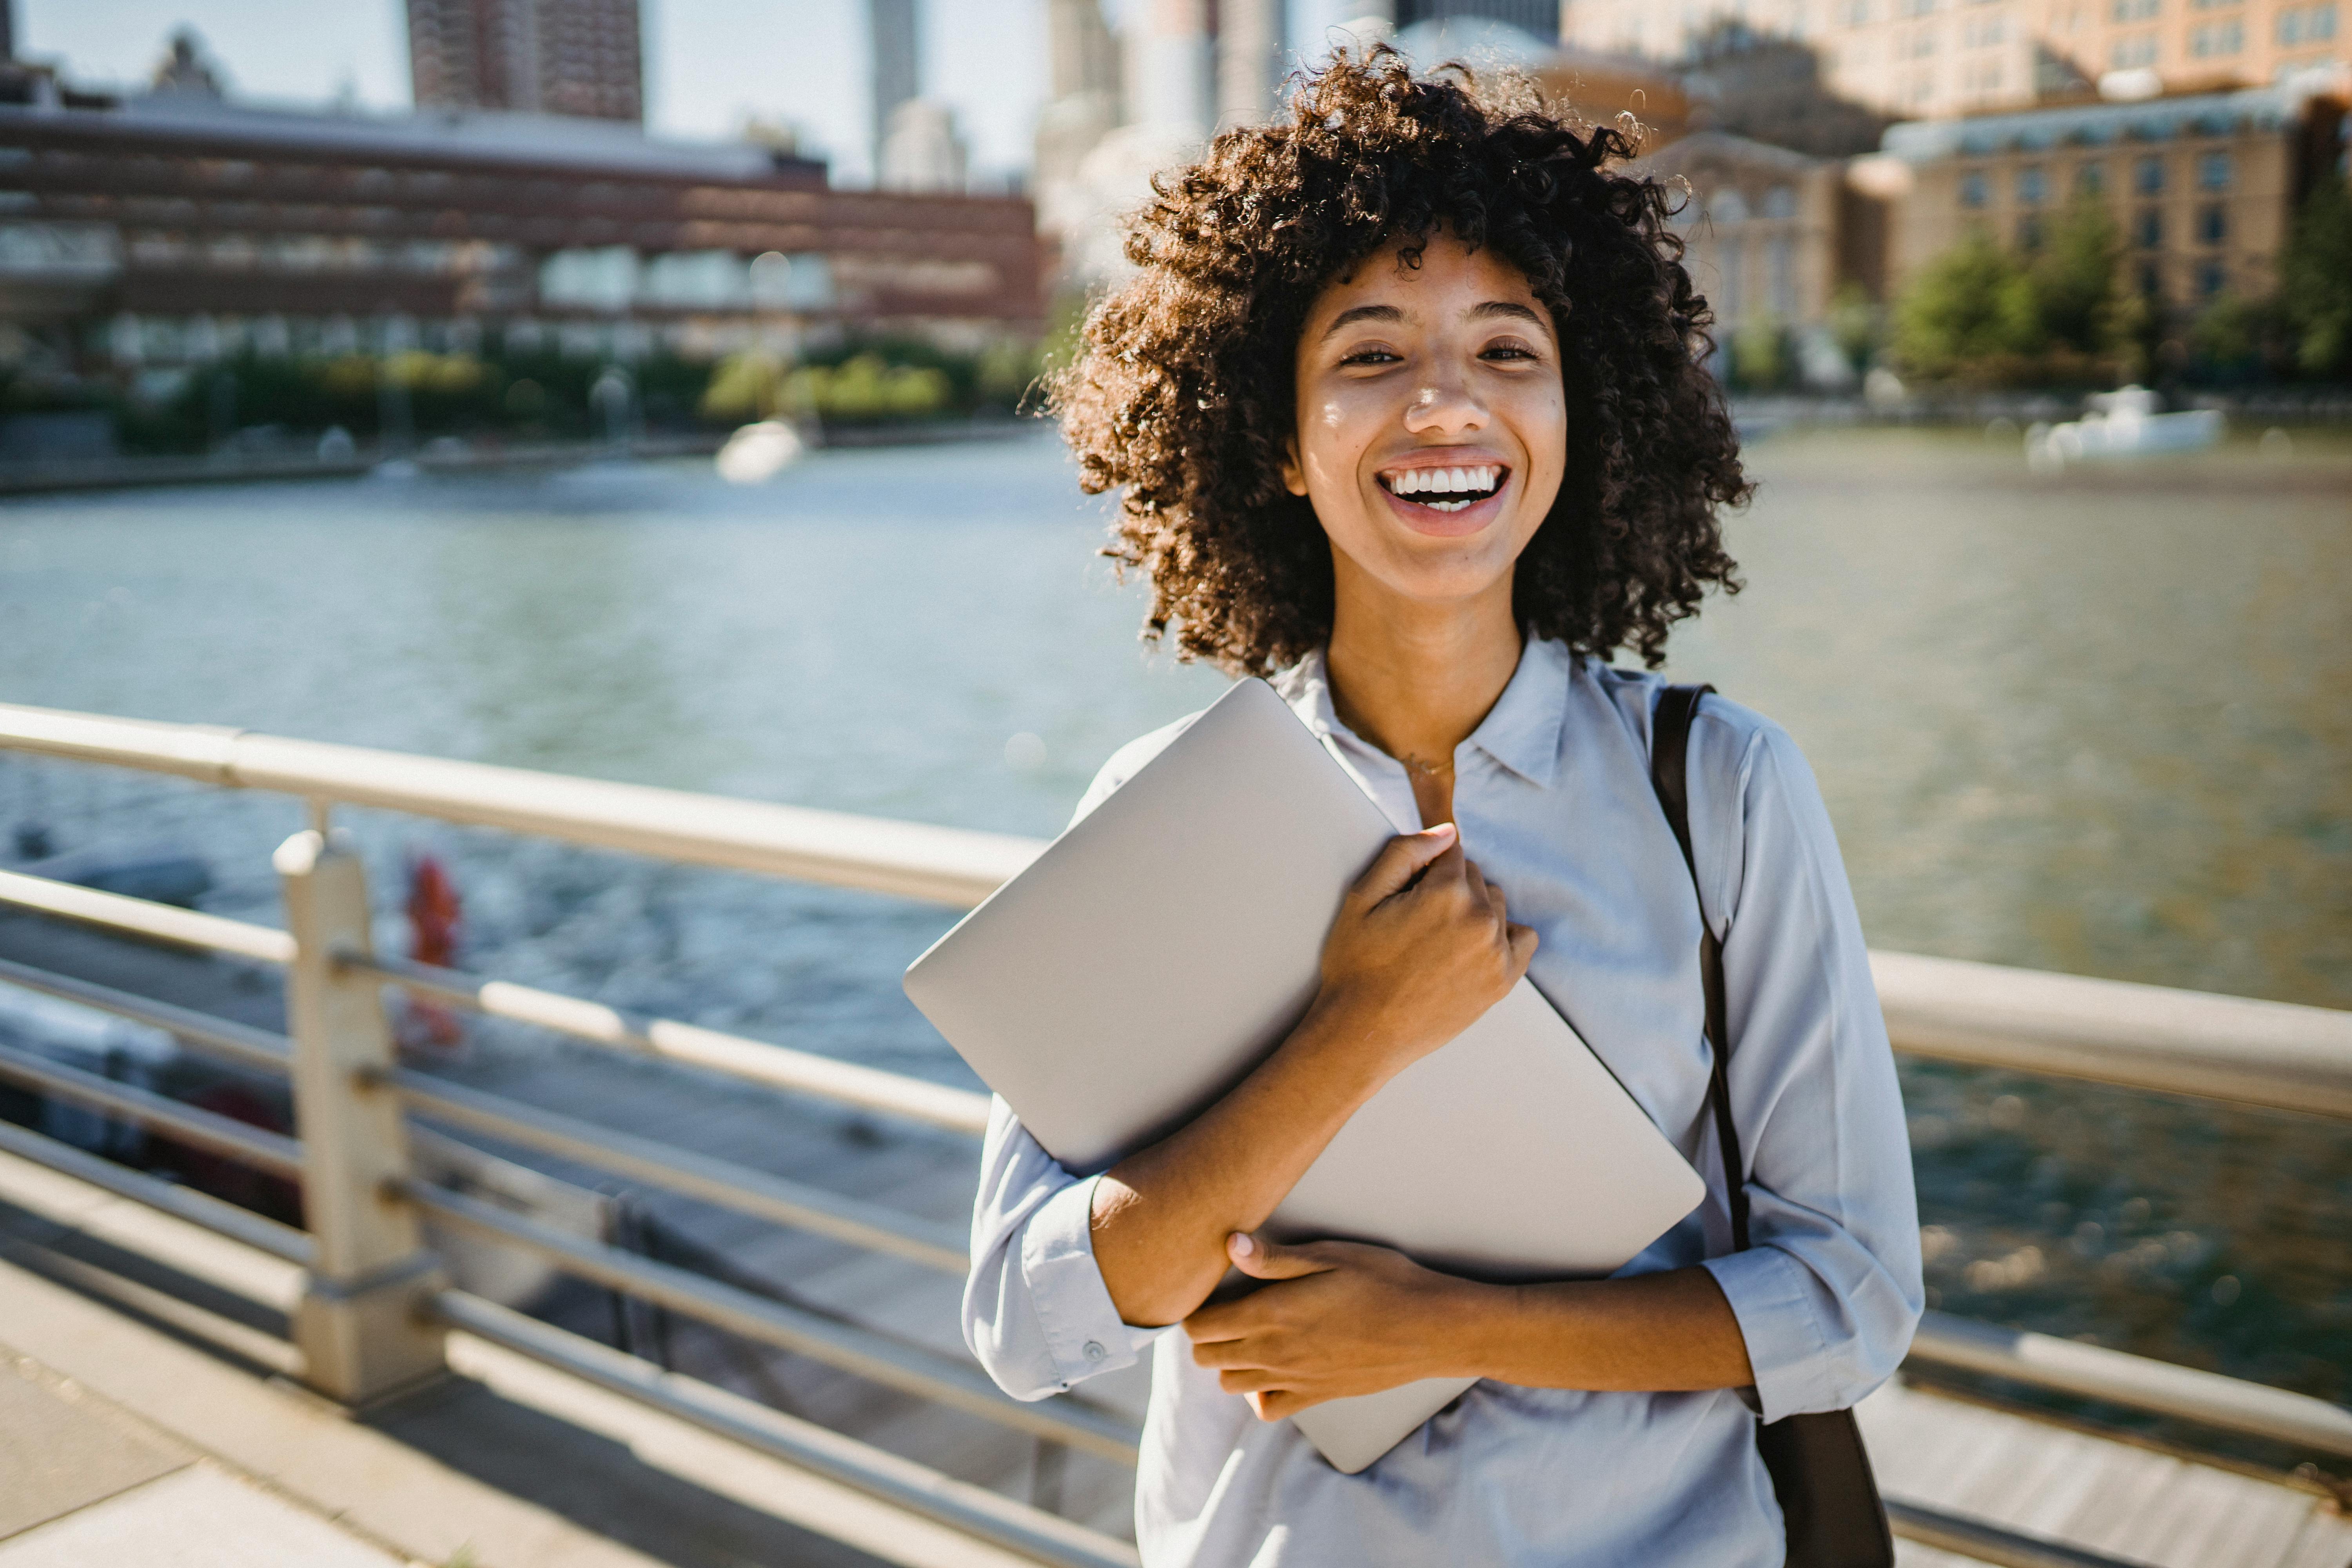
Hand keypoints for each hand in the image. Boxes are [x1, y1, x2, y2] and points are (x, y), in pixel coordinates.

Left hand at [1183, 1231, 1483, 1419]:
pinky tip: (1274, 1368)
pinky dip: (1260, 1393)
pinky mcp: (1315, 1396)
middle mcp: (1274, 1353)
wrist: (1430, 1328)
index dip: (1194, 1310)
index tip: (1210, 1292)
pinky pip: (1267, 1409)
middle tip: (1226, 1310)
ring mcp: (1294, 1379)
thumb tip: (1229, 1244)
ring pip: (1230, 1384)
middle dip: (1206, 1335)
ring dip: (1230, 1362)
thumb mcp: (1329, 1256)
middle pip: (1206, 1357)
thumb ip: (1274, 1257)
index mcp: (1270, 1315)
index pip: (1199, 1326)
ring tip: (1249, 1336)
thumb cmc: (1383, 1281)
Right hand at [1314, 823, 1537, 1078]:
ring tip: (1439, 940)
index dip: (1426, 870)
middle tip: (1417, 921)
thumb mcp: (1362, 897)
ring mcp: (1496, 951)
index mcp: (1447, 892)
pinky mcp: (1503, 980)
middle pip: (1475, 877)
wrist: (1363, 1032)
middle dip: (1450, 888)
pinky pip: (1522, 939)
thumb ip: (1405, 852)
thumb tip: (1447, 832)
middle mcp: (1480, 917)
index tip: (1409, 894)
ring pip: (1495, 904)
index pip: (1451, 852)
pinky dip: (1504, 936)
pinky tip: (1474, 948)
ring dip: (1473, 911)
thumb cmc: (1357, 965)